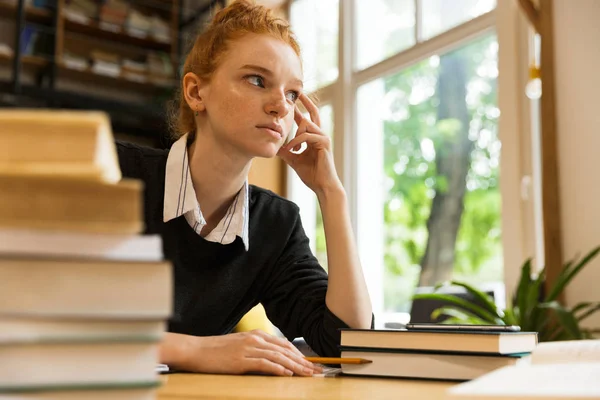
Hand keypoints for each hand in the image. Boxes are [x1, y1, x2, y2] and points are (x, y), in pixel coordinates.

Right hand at [179, 330, 322, 375]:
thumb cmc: (216, 351)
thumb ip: (257, 350)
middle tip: (317, 370)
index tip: (311, 364)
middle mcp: (256, 339)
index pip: (284, 344)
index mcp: (257, 335)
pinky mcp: (242, 360)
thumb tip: (274, 360)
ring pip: (279, 357)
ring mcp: (249, 349)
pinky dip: (278, 369)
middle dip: (303, 361)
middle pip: (285, 350)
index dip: (300, 354)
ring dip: (296, 366)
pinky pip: (265, 364)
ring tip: (308, 374)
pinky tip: (288, 374)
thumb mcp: (240, 346)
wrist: (196, 350)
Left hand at [278, 94, 342, 196]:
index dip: (301, 108)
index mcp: (313, 138)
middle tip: (296, 94)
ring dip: (294, 135)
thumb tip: (275, 146)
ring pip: (306, 125)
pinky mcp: (324, 143)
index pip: (307, 118)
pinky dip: (297, 142)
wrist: (322, 186)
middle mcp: (320, 135)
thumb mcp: (294, 160)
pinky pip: (307, 136)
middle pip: (313, 113)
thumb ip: (286, 151)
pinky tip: (293, 150)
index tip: (294, 98)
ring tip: (290, 148)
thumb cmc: (312, 174)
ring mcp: (323, 138)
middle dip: (304, 103)